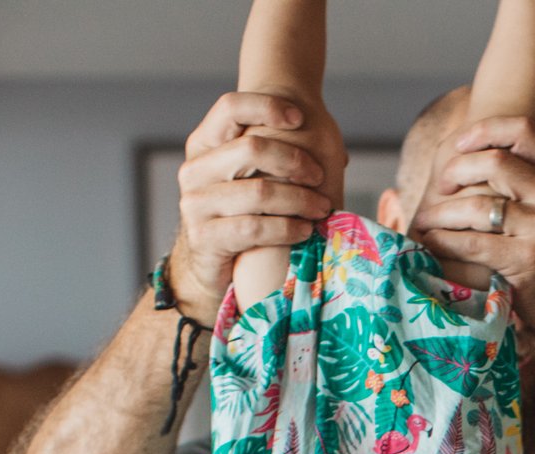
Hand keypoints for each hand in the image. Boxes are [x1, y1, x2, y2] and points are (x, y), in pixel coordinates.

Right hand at [166, 92, 342, 322]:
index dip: (266, 106)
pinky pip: (253, 228)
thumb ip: (277, 159)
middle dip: (295, 160)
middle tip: (320, 176)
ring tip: (322, 208)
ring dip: (299, 199)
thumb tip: (339, 156)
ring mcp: (195, 203)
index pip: (230, 107)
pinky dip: (286, 228)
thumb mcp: (252, 178)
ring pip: (258, 191)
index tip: (301, 117)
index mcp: (204, 144)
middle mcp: (195, 169)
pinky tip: (306, 230)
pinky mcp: (204, 237)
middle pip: (251, 148)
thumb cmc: (243, 214)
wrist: (212, 265)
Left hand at [407, 115, 534, 354]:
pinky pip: (471, 243)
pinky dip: (443, 242)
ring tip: (426, 221)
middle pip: (495, 161)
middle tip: (440, 187)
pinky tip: (432, 244)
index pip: (523, 130)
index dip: (486, 130)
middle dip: (455, 171)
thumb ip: (526, 174)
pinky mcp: (528, 260)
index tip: (459, 143)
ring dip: (441, 213)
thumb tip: (469, 146)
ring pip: (478, 205)